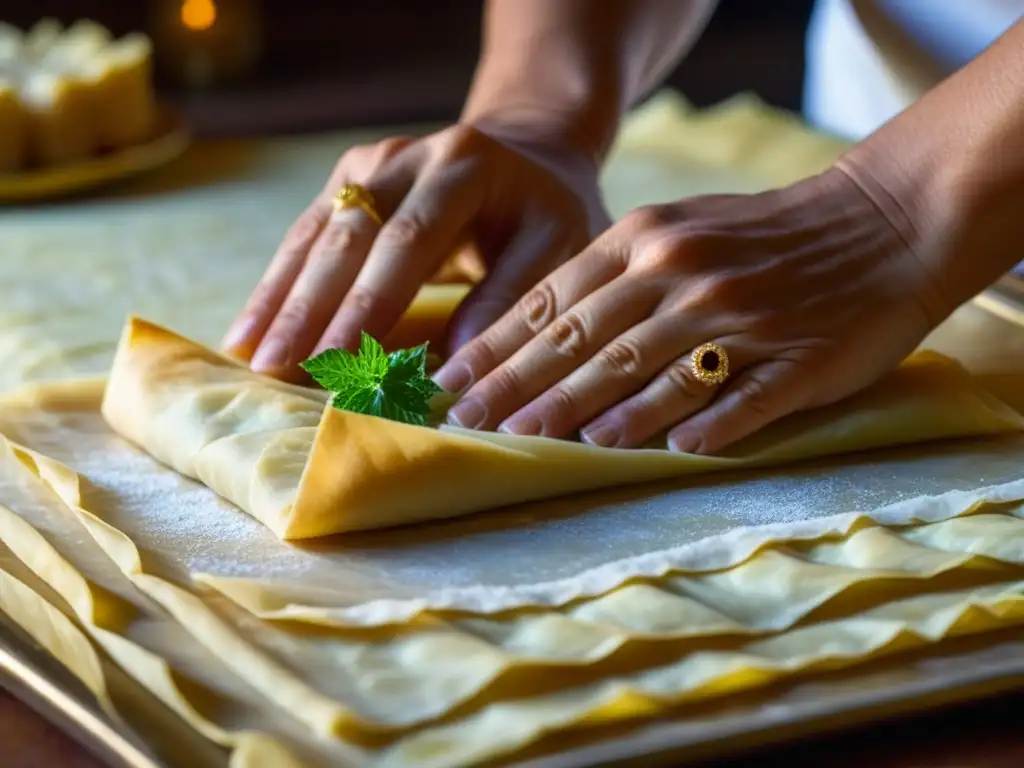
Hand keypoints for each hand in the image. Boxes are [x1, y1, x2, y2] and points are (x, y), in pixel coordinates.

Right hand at [222, 122, 610, 379]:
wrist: (527, 155)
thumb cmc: (547, 213)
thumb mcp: (557, 247)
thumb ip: (509, 298)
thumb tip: (450, 371)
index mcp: (461, 166)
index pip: (407, 241)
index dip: (367, 305)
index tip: (336, 362)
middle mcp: (404, 157)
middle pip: (347, 238)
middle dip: (308, 309)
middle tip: (274, 369)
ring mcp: (366, 165)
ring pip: (313, 237)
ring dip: (280, 300)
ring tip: (249, 359)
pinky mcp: (344, 184)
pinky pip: (304, 238)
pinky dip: (277, 287)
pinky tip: (249, 330)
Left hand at [434, 166, 951, 453]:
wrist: (882, 223)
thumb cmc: (761, 234)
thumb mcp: (677, 225)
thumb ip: (611, 272)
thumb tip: (535, 327)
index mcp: (647, 239)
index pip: (554, 301)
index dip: (497, 346)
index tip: (449, 384)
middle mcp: (684, 274)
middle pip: (585, 341)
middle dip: (519, 387)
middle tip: (467, 423)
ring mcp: (741, 317)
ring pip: (652, 371)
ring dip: (592, 410)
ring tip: (539, 441)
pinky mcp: (796, 359)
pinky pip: (741, 398)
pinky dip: (703, 424)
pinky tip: (669, 452)